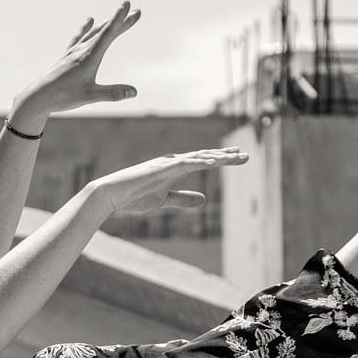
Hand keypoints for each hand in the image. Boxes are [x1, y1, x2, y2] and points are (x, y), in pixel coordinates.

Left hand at [13, 1, 141, 121]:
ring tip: (118, 17)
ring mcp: (73, 51)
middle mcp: (81, 49)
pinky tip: (89, 21)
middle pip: (105, 31)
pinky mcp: (66, 55)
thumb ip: (112, 93)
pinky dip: (87, 28)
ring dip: (107, 24)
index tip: (128, 5)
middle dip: (121, 21)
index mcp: (89, 56)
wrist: (37, 97)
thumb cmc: (63, 97)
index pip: (108, 33)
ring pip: (93, 33)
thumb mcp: (90, 97)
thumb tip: (134, 92)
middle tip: (137, 12)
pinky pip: (79, 37)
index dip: (120, 19)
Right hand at [85, 147, 248, 216]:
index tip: (237, 158)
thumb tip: (204, 200)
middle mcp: (173, 162)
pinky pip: (185, 163)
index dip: (221, 160)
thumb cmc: (133, 197)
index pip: (202, 162)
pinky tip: (214, 162)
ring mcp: (167, 164)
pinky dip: (200, 161)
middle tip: (245, 156)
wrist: (111, 196)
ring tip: (236, 157)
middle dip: (226, 156)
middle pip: (204, 156)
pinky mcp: (161, 168)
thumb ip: (183, 199)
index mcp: (174, 169)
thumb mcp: (164, 201)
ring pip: (198, 157)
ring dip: (218, 157)